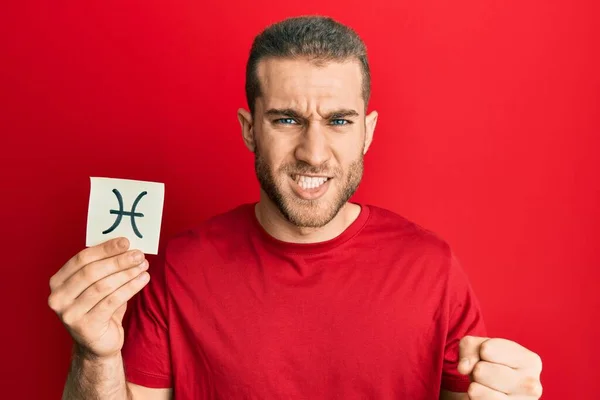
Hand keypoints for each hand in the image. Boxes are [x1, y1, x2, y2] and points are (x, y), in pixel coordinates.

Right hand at [48, 237, 149, 358]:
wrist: (98, 344)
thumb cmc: (100, 308)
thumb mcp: (98, 285)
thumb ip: (105, 266)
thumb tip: (126, 245)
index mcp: (58, 282)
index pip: (81, 259)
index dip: (105, 249)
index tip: (126, 241)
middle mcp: (58, 298)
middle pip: (92, 272)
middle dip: (118, 261)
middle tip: (138, 254)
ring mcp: (69, 314)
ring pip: (103, 286)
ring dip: (127, 273)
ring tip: (143, 266)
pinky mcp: (85, 326)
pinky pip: (112, 301)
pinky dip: (130, 288)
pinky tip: (143, 279)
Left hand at [458, 336, 542, 398]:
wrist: (496, 389)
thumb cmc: (491, 363)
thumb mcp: (479, 347)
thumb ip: (469, 348)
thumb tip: (464, 368)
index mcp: (531, 361)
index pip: (486, 350)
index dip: (481, 351)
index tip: (490, 357)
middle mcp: (532, 385)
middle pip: (480, 370)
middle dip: (477, 370)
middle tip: (488, 375)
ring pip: (475, 389)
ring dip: (474, 385)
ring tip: (487, 385)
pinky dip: (475, 397)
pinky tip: (486, 395)